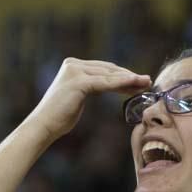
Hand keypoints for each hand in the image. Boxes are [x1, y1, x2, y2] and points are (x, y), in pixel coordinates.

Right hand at [28, 58, 149, 140]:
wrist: (44, 126)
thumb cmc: (60, 117)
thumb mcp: (78, 98)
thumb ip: (91, 87)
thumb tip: (109, 85)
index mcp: (73, 66)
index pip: (104, 69)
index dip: (123, 75)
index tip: (139, 82)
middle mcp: (73, 64)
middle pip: (108, 70)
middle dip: (129, 76)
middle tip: (147, 81)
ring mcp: (75, 71)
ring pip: (109, 75)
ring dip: (129, 79)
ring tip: (145, 83)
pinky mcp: (78, 81)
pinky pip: (105, 82)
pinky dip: (121, 83)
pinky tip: (134, 84)